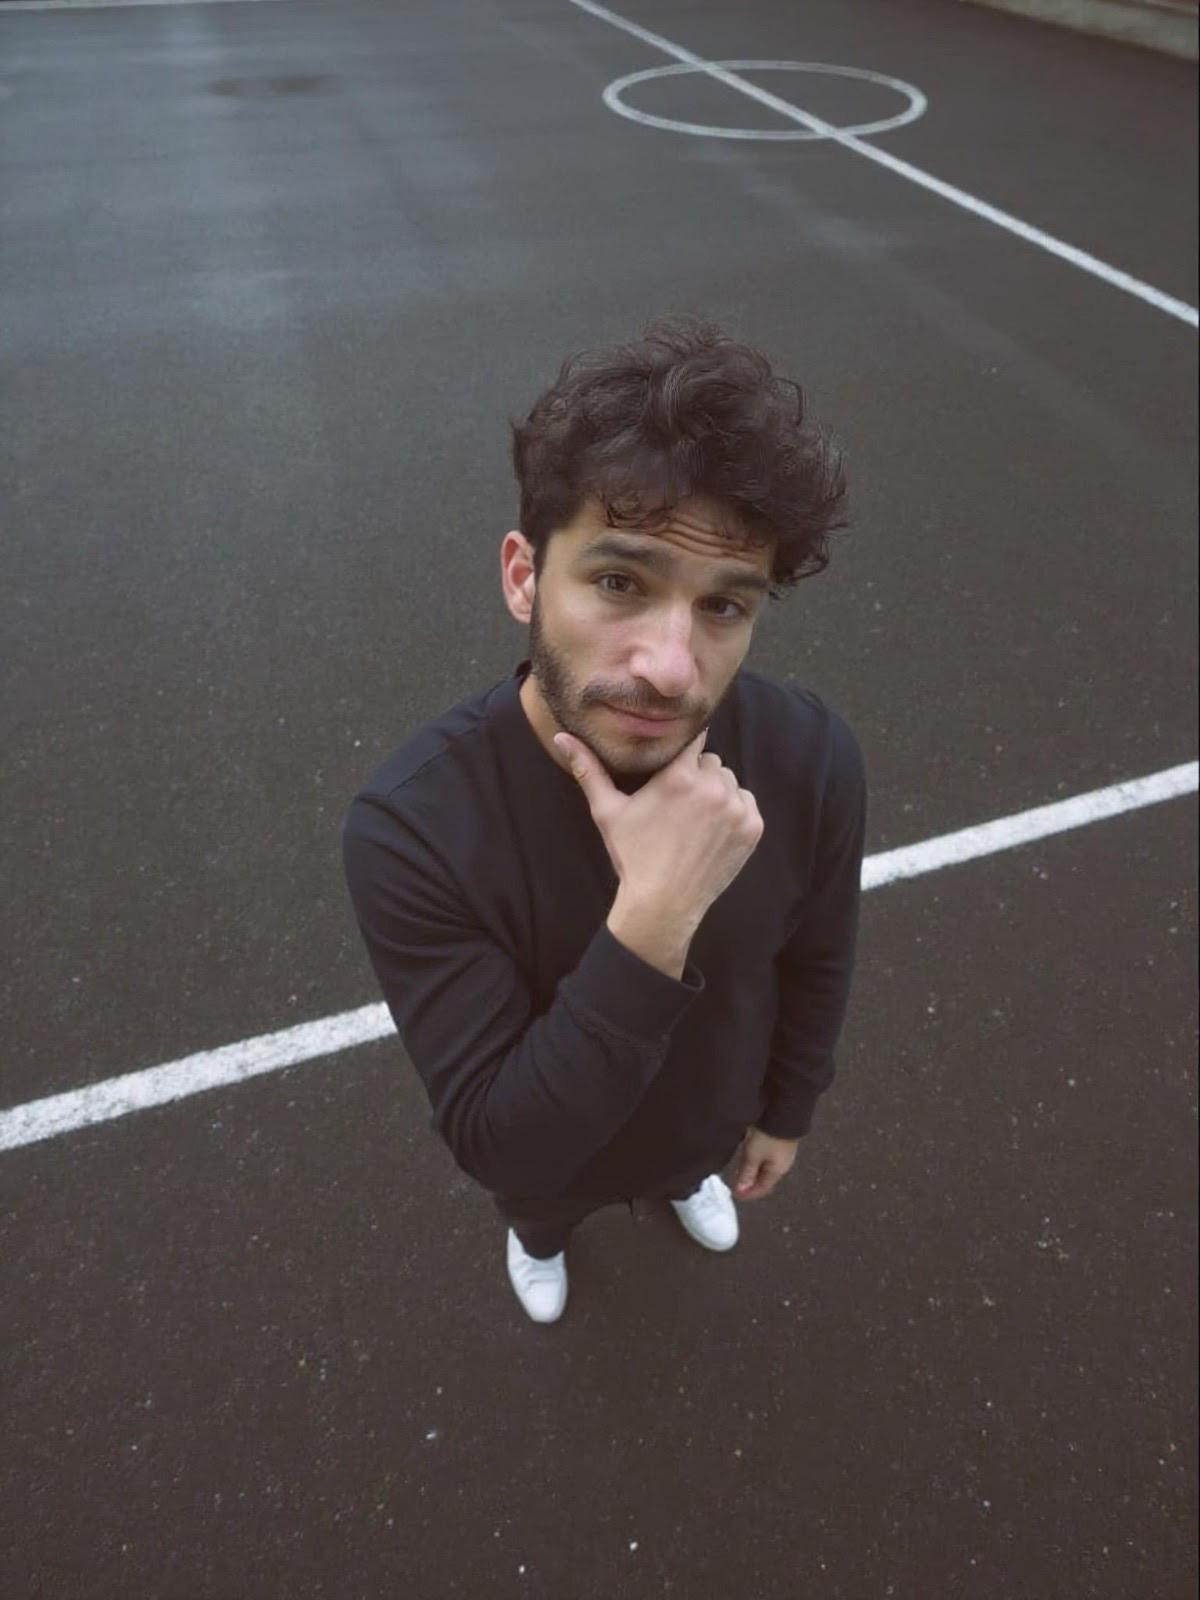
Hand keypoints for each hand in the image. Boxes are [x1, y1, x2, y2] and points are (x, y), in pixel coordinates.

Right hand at [553, 725, 763, 925]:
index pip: (693, 740)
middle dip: (697, 776)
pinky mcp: (752, 828)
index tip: (673, 768)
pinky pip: (746, 803)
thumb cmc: (633, 856)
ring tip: (694, 818)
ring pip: (730, 781)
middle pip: (711, 762)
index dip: (682, 754)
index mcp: (680, 777)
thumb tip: (560, 738)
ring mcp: (736, 810)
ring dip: (717, 792)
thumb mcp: (607, 811)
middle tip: (678, 803)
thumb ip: (588, 769)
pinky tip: (711, 831)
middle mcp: (713, 788)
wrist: (663, 905)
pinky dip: (734, 812)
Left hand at [732, 1126, 798, 1200]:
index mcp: (777, 1171)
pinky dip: (753, 1160)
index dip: (749, 1193)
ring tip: (737, 1170)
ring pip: (763, 1167)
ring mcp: (780, 1153)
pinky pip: (764, 1156)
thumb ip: (747, 1173)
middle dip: (748, 1182)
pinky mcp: (777, 1141)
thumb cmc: (768, 1136)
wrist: (782, 1112)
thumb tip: (741, 1190)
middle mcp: (781, 1164)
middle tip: (734, 1183)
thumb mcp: (753, 1155)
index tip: (735, 1194)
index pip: (763, 1189)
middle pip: (763, 1178)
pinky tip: (745, 1156)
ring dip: (750, 1170)